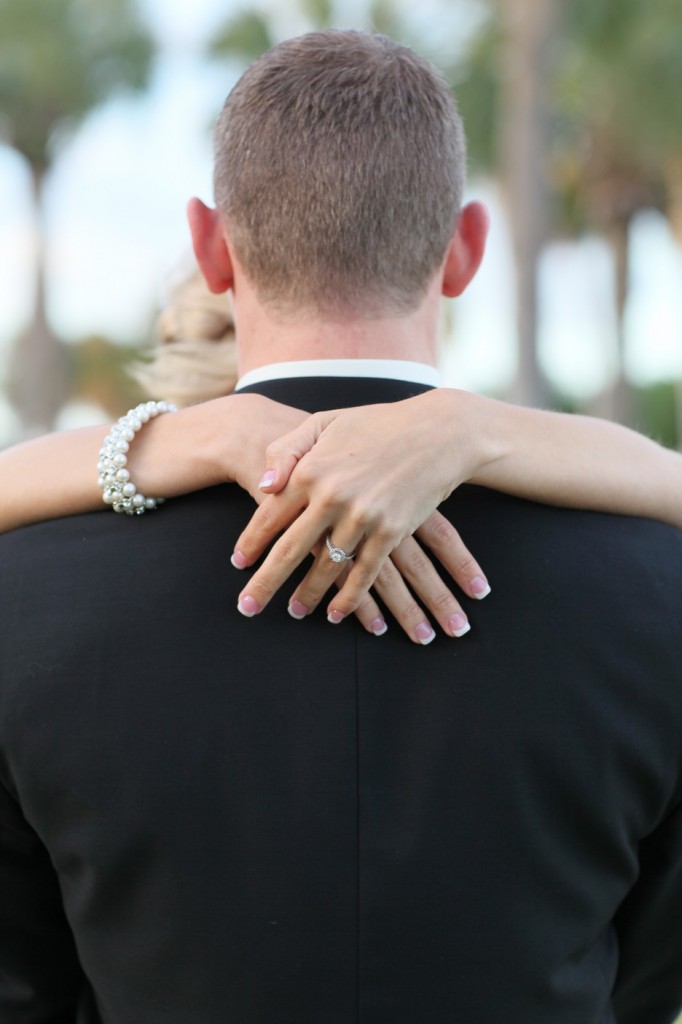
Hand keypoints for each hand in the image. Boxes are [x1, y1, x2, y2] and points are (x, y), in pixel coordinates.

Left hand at [231, 392, 492, 642]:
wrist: (436, 433)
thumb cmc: (375, 425)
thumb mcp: (323, 422)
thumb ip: (286, 450)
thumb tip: (263, 486)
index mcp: (310, 469)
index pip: (269, 515)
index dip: (251, 543)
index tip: (238, 564)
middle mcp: (331, 495)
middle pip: (289, 550)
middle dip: (265, 583)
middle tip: (247, 608)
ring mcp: (362, 515)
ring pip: (326, 567)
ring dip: (308, 594)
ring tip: (294, 612)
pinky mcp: (391, 530)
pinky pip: (364, 573)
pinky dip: (349, 598)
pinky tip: (336, 613)